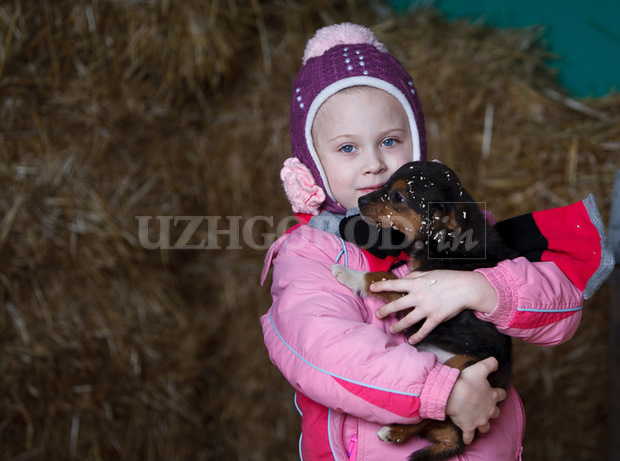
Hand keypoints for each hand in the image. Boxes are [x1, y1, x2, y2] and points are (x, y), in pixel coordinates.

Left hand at [372, 270, 496, 343]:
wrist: (465, 288)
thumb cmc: (447, 278)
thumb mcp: (428, 273)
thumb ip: (414, 276)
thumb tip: (402, 279)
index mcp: (415, 284)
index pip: (394, 284)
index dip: (381, 286)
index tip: (371, 288)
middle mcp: (418, 297)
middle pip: (397, 305)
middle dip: (385, 310)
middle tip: (378, 315)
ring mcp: (426, 309)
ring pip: (407, 320)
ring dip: (398, 326)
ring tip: (392, 329)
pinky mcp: (435, 318)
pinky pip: (423, 330)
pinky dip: (417, 337)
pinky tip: (411, 340)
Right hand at [445, 357, 506, 444]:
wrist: (452, 395)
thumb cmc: (466, 381)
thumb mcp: (480, 368)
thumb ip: (490, 364)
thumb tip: (497, 362)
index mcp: (492, 396)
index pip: (502, 395)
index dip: (500, 393)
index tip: (495, 392)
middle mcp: (489, 410)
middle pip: (496, 413)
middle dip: (492, 411)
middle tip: (486, 407)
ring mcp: (479, 420)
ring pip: (486, 427)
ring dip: (483, 425)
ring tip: (478, 423)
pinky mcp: (469, 427)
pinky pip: (469, 436)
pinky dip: (468, 438)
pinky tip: (467, 440)